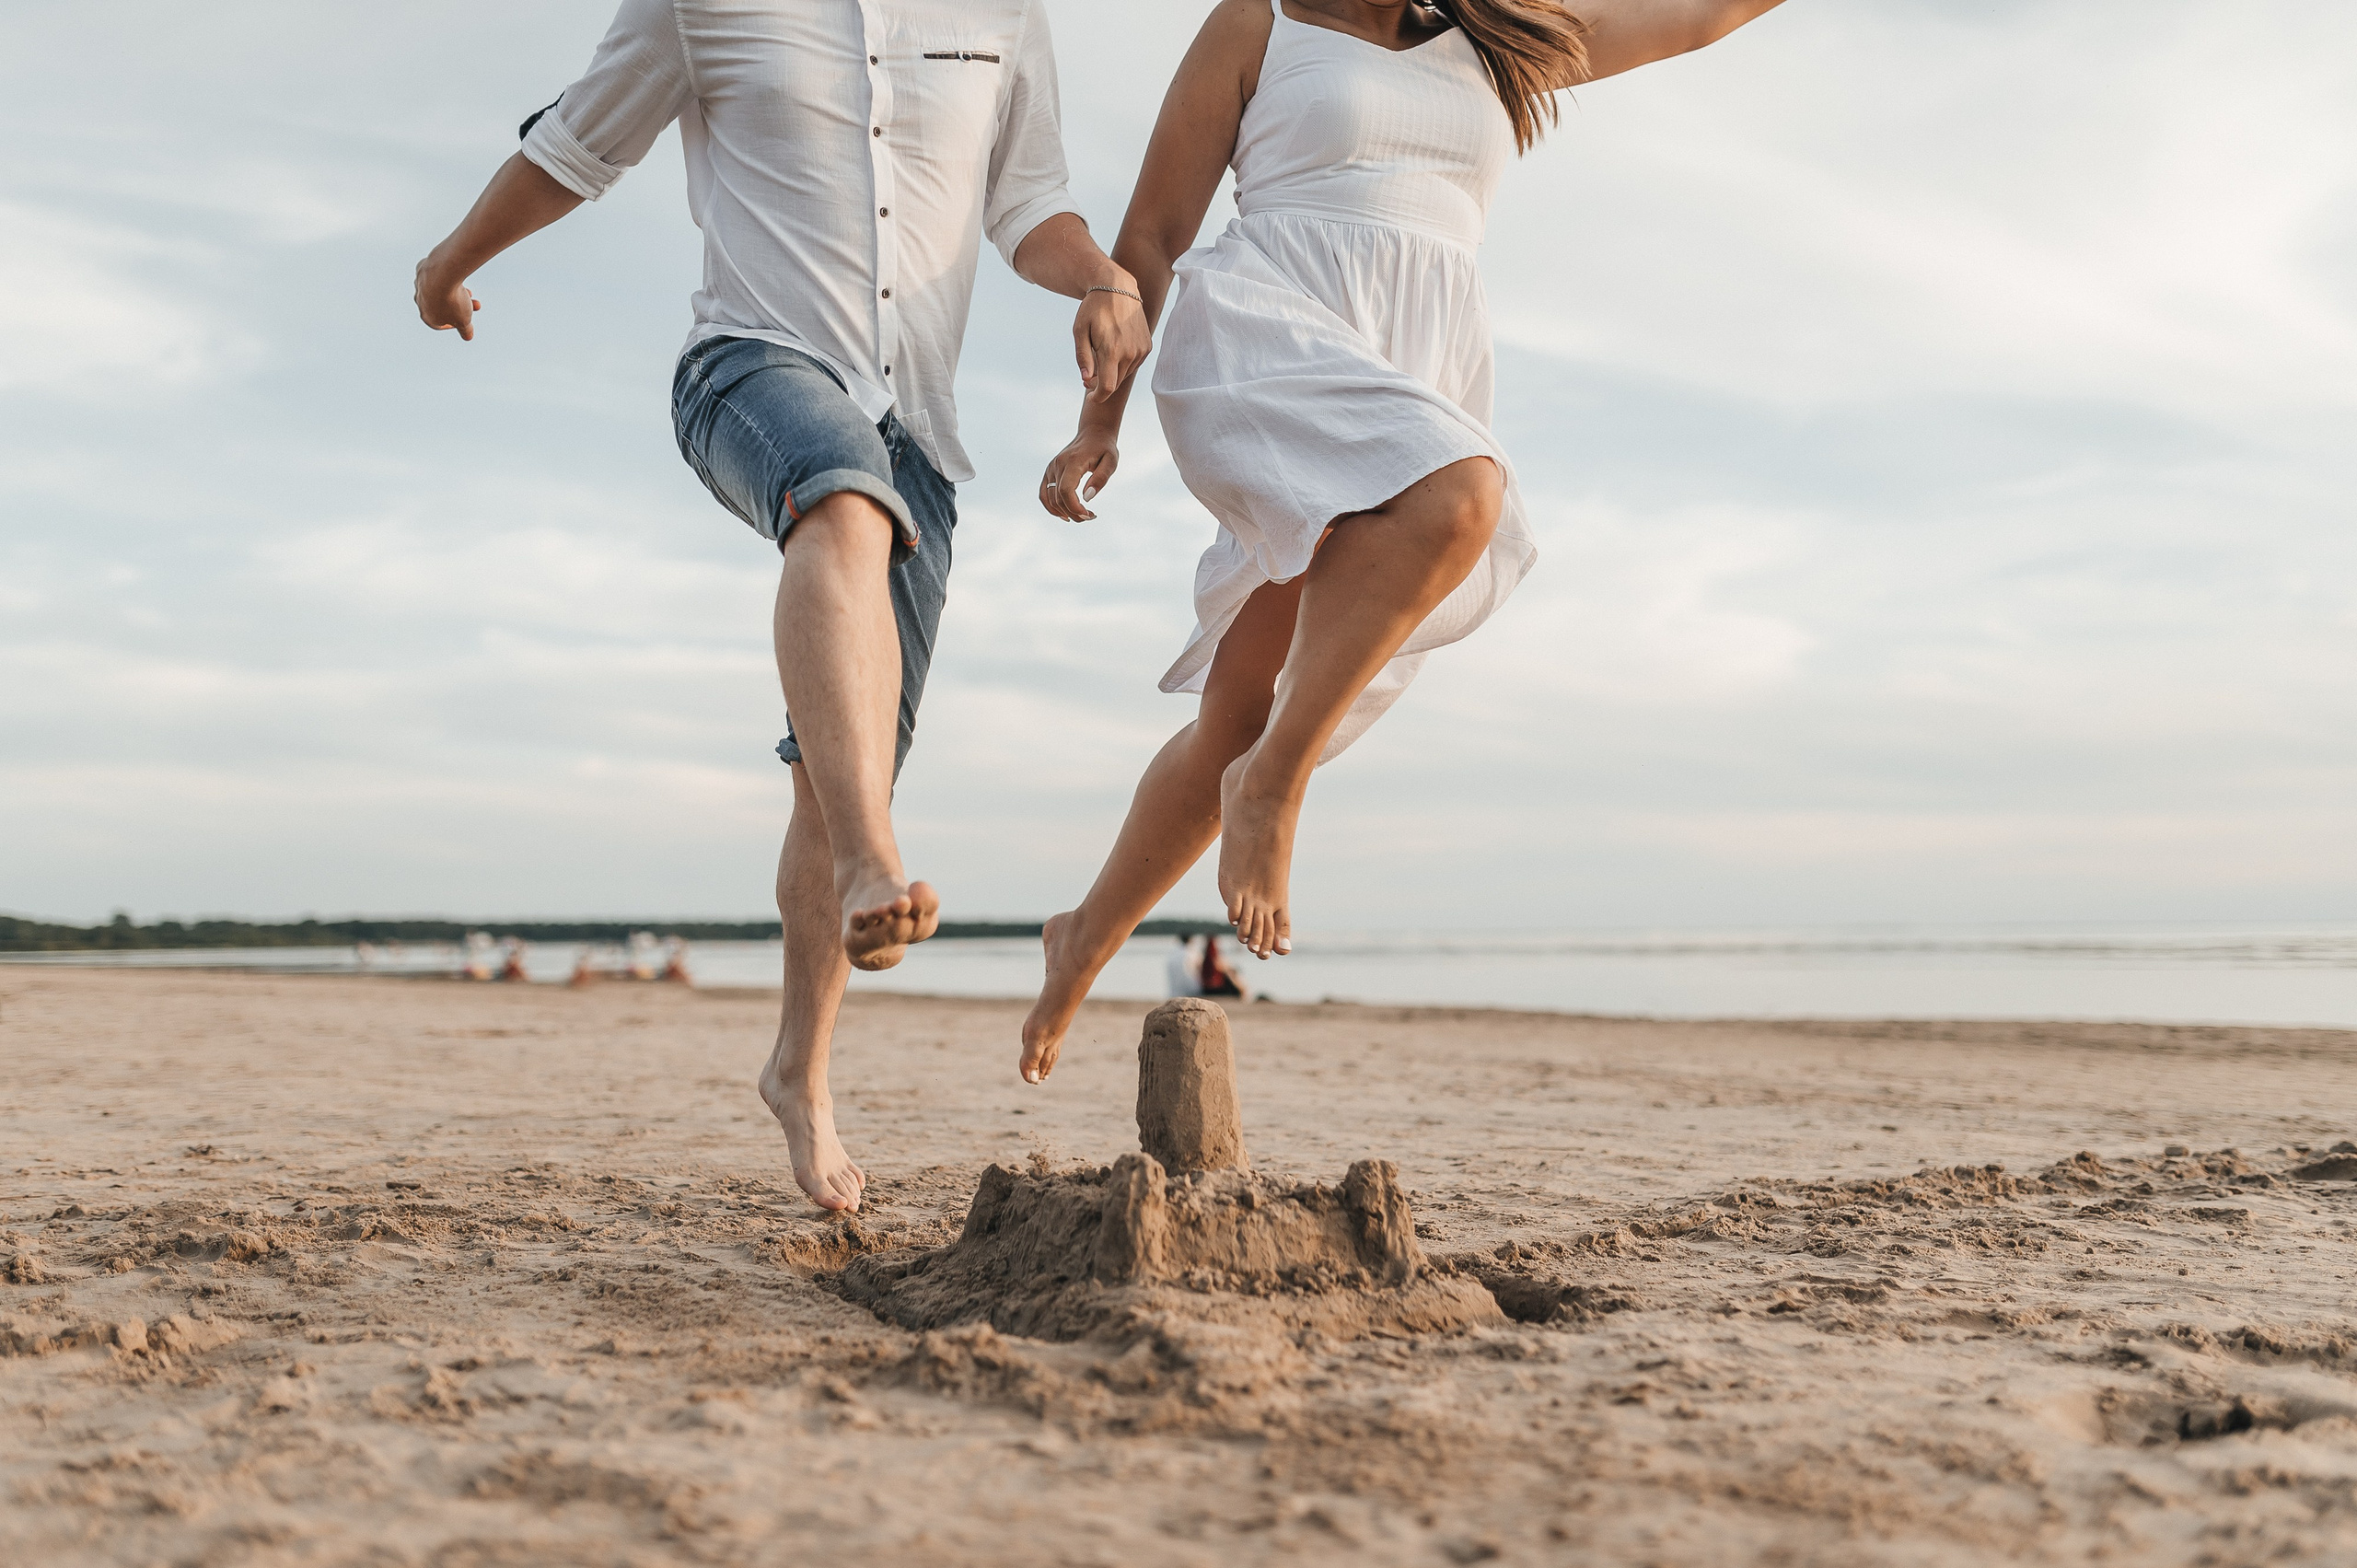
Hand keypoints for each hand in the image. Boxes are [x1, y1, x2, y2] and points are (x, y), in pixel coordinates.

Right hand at [414, 256, 481, 339]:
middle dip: (461, 306)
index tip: (466, 319)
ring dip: (457, 293)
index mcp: (427, 317)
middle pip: (443, 306)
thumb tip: (468, 336)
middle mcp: (420, 302)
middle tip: (476, 304)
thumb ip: (465, 330)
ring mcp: (419, 285)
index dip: (456, 323)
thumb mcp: (464, 320)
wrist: (443, 273)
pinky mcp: (422, 270)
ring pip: (440, 290)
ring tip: (470, 292)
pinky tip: (456, 277)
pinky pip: (436, 276)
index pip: (440, 324)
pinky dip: (447, 278)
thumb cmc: (453, 301)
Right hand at [1039, 426, 1119, 520]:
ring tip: (1081, 516)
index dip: (1075, 507)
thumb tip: (1087, 498)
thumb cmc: (1104, 448)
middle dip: (1074, 513)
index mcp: (1072, 462)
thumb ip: (1100, 478)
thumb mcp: (1111, 461)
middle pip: (1058, 497)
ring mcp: (1051, 468)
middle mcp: (1058, 464)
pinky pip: (1044, 494)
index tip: (1089, 515)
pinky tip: (1065, 514)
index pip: (1066, 490)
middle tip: (1090, 517)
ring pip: (1050, 498)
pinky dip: (1052, 507)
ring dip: (1064, 512)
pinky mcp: (1049, 472)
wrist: (1093, 434)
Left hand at [1074, 287, 1149, 402]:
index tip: (1089, 396)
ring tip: (1101, 356)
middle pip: (1115, 383)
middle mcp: (1130, 353)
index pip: (1107, 387)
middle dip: (1101, 384)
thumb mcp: (1080, 331)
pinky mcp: (1146, 346)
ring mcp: (1140, 350)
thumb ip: (1083, 358)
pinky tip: (1115, 349)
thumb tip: (1086, 380)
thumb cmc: (1094, 308)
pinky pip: (1133, 364)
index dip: (1096, 397)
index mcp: (1111, 351)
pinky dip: (1122, 364)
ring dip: (1112, 373)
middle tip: (1089, 375)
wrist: (1118, 288)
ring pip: (1124, 374)